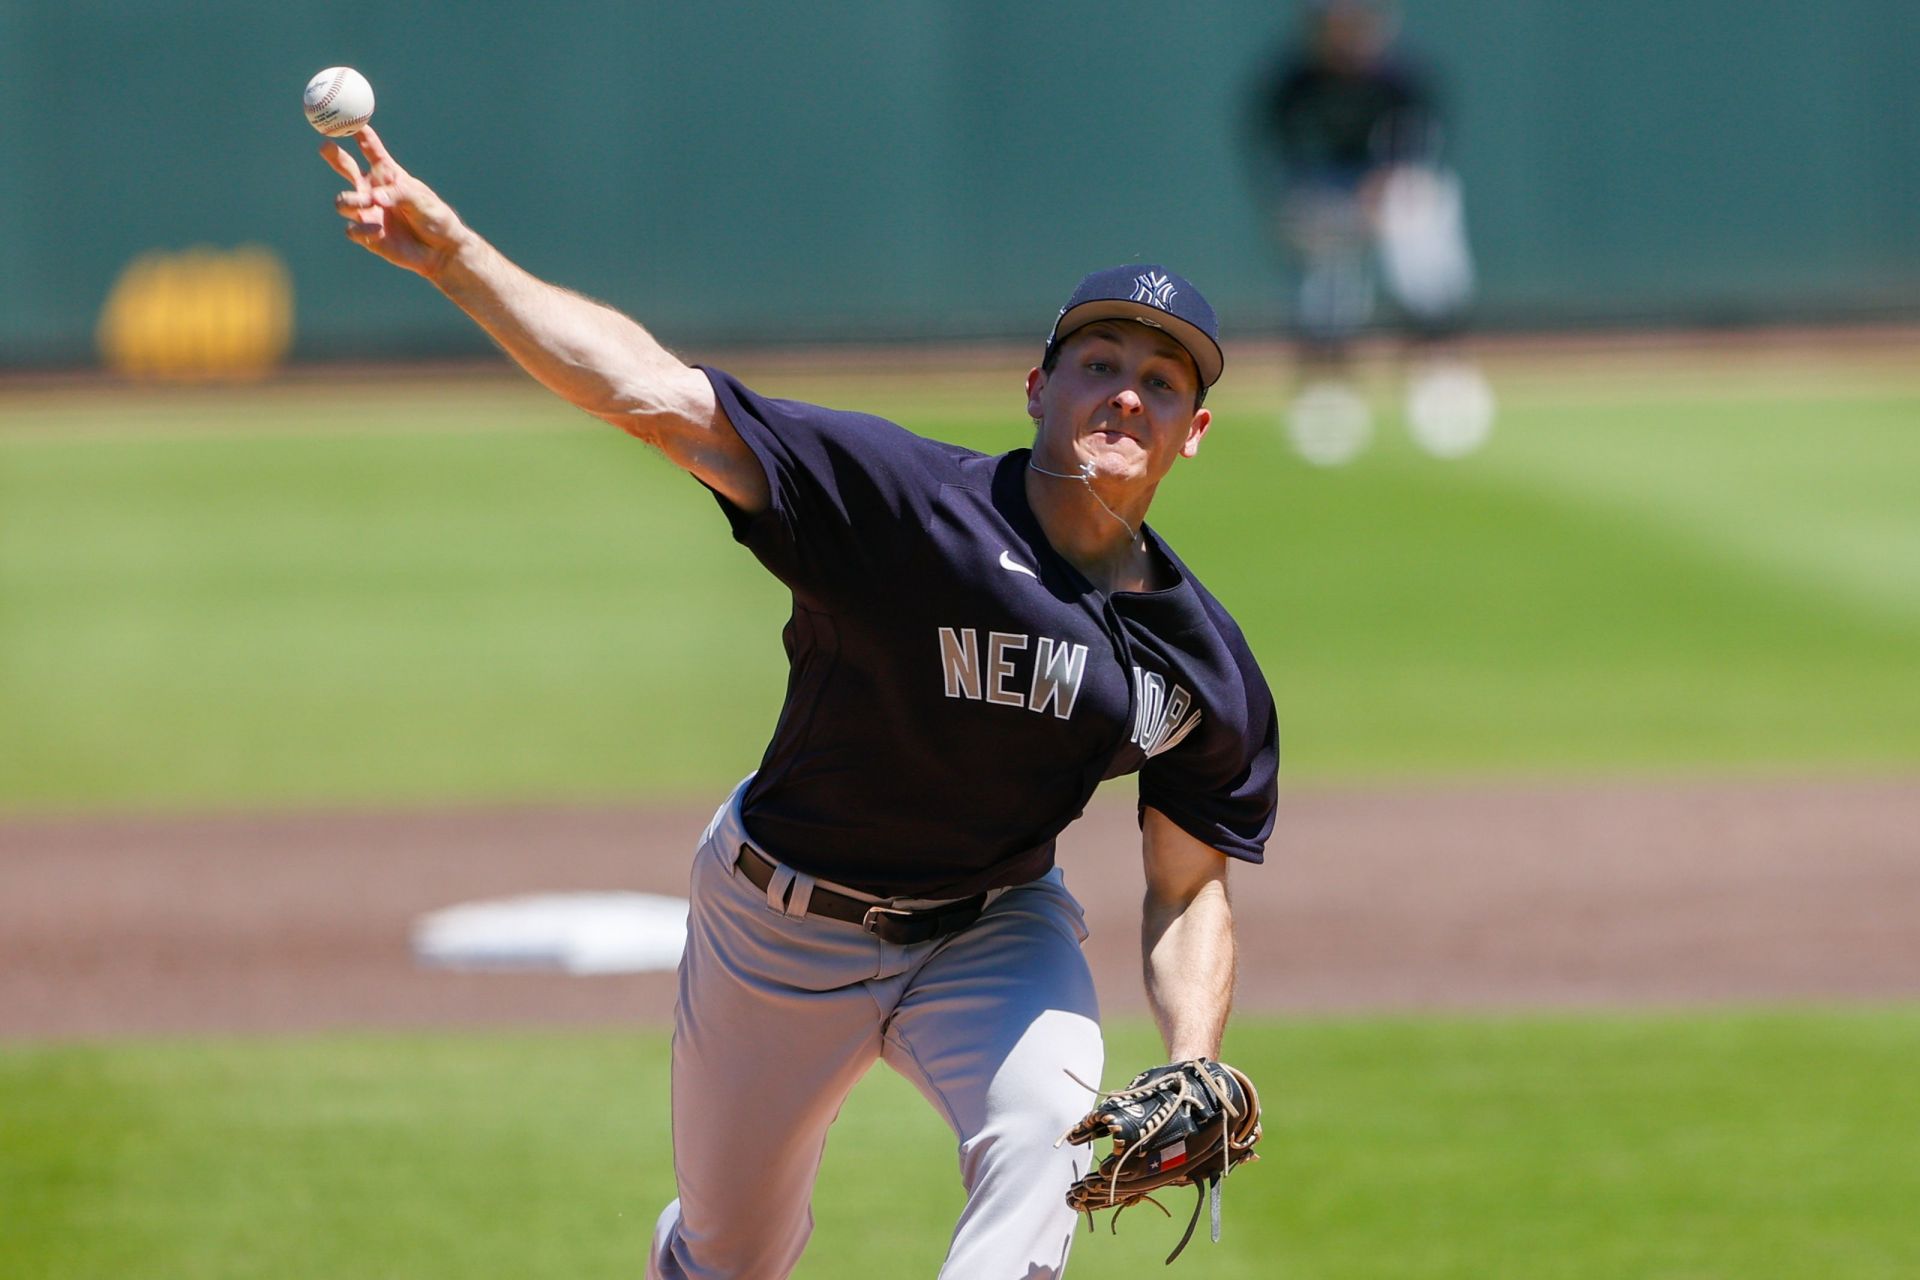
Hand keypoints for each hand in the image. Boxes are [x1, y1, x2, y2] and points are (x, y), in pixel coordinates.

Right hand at [322, 125, 469, 278]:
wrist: (440, 251)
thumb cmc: (435, 219)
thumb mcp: (421, 200)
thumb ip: (398, 194)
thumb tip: (374, 197)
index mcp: (389, 175)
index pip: (371, 150)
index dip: (361, 134)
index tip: (351, 118)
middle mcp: (374, 191)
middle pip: (346, 169)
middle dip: (334, 156)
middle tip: (325, 145)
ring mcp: (368, 212)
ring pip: (343, 202)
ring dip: (351, 201)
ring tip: (368, 204)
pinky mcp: (367, 236)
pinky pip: (352, 230)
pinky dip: (362, 229)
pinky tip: (378, 231)